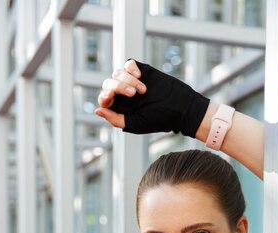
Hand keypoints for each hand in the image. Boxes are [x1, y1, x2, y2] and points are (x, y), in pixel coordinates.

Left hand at [95, 59, 209, 137]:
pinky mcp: (141, 70)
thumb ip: (115, 119)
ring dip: (127, 80)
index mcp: (120, 108)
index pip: (104, 99)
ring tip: (142, 90)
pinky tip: (140, 76)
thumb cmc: (158, 119)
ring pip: (117, 73)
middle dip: (118, 87)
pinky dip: (130, 68)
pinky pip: (128, 64)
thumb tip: (97, 111)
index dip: (105, 96)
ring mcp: (131, 81)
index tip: (111, 94)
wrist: (179, 107)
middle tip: (134, 94)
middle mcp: (123, 95)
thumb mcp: (135, 123)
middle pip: (108, 84)